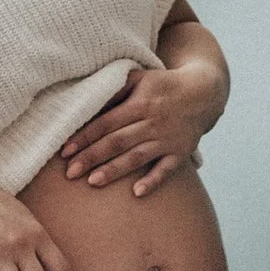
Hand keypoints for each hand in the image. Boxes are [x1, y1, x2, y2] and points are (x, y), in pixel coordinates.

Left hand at [57, 62, 219, 198]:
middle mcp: (153, 122)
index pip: (107, 122)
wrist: (204, 93)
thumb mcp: (139, 78)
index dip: (85, 136)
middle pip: (118, 141)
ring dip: (115, 170)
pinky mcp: (180, 152)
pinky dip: (153, 181)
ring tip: (92, 182)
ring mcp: (167, 139)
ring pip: (137, 157)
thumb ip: (115, 88)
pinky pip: (166, 169)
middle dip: (92, 157)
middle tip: (70, 173)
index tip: (65, 151)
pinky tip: (136, 193)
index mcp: (140, 103)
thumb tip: (87, 100)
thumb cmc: (162, 85)